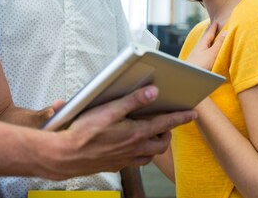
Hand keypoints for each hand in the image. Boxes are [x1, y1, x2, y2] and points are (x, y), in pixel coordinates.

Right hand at [43, 85, 195, 178]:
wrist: (65, 156)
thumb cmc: (84, 132)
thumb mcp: (109, 109)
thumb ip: (132, 100)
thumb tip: (153, 92)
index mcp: (136, 133)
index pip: (165, 123)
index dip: (181, 117)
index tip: (192, 113)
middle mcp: (134, 148)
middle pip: (161, 143)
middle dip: (168, 132)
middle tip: (167, 122)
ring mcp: (125, 159)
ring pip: (149, 154)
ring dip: (154, 144)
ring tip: (151, 134)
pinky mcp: (115, 165)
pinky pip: (136, 161)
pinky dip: (140, 154)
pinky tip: (132, 147)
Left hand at [185, 21, 225, 70]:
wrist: (188, 77)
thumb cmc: (201, 65)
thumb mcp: (213, 53)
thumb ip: (219, 43)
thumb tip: (225, 32)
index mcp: (202, 43)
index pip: (209, 32)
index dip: (213, 27)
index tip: (216, 21)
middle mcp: (198, 47)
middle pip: (205, 37)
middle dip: (209, 31)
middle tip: (211, 25)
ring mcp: (196, 54)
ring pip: (203, 43)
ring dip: (208, 39)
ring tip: (210, 37)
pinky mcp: (196, 61)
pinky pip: (203, 50)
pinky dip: (206, 47)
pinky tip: (205, 51)